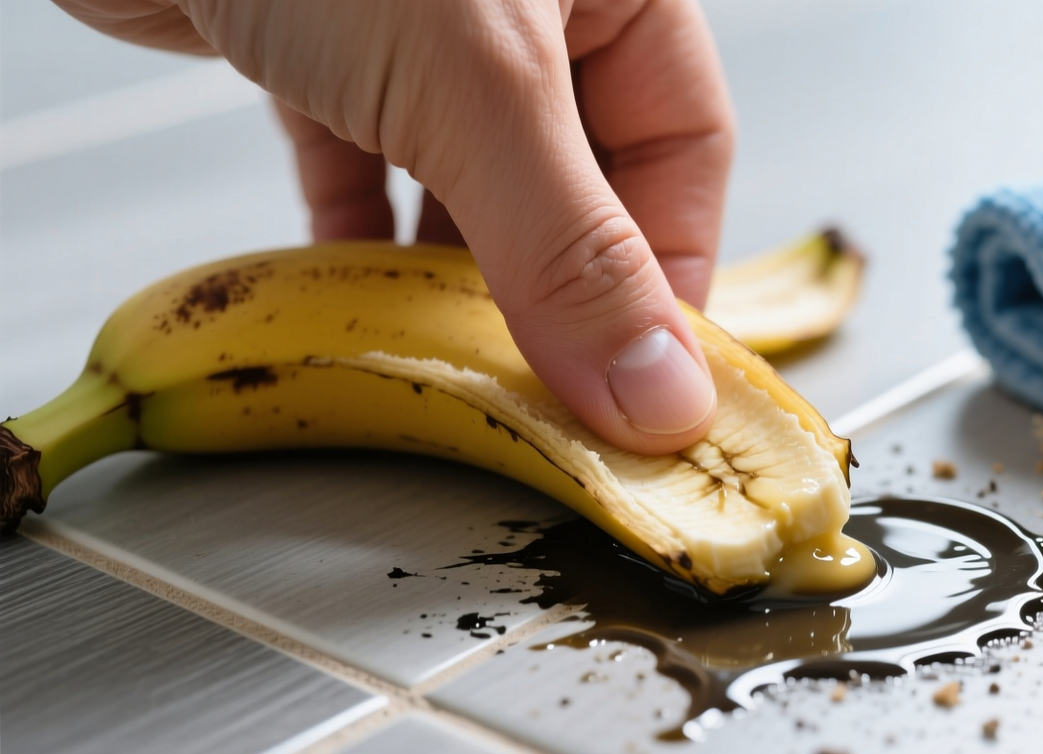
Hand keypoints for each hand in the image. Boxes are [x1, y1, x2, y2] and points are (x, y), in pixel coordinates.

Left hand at [54, 0, 734, 453]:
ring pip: (478, 187)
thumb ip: (569, 247)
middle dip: (565, 291)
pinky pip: (370, 169)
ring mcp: (422, 34)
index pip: (686, 148)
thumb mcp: (479, 84)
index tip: (648, 390)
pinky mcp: (321, 53)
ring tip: (457, 359)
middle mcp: (530, 9)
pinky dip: (367, 239)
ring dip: (463, 279)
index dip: (673, 275)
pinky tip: (363, 297)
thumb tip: (654, 391)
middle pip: (585, 182)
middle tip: (550, 390)